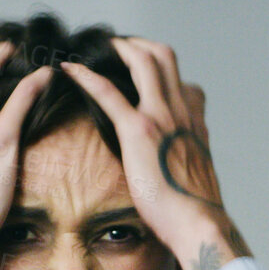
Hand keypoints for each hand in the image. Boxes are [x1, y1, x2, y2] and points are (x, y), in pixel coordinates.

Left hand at [60, 38, 249, 269]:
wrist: (198, 224)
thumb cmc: (194, 212)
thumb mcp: (196, 180)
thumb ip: (186, 163)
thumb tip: (176, 172)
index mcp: (194, 125)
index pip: (186, 85)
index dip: (164, 73)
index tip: (145, 75)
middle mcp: (180, 113)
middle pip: (164, 57)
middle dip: (139, 45)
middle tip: (118, 49)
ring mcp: (161, 117)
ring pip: (144, 61)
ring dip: (119, 48)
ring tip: (99, 50)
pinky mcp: (138, 130)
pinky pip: (109, 92)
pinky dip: (87, 76)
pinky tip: (70, 70)